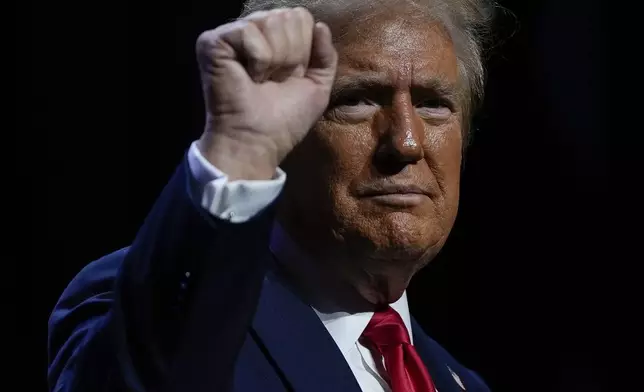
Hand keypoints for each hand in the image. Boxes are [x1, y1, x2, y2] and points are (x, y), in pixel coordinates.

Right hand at [195, 7, 337, 179]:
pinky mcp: (213, 42)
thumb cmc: (284, 119)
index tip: (290, 78)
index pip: (301, 17)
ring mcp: (232, 35)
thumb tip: (320, 25)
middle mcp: (253, 30)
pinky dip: (258, 60)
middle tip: (274, 81)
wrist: (259, 141)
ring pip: (272, 22)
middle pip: (289, 17)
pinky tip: (248, 78)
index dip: (304, 51)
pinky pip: (249, 32)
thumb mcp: (317, 86)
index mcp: (275, 38)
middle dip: (291, 56)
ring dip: (275, 60)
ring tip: (260, 81)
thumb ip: (325, 55)